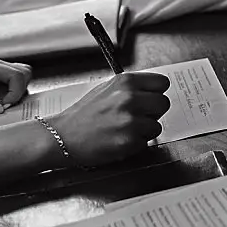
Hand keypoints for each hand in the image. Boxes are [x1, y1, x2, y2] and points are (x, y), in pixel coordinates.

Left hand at [0, 57, 32, 115]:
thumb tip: (0, 109)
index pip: (17, 75)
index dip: (16, 93)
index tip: (5, 106)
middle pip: (23, 72)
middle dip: (20, 91)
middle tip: (6, 105)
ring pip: (19, 76)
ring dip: (15, 92)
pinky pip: (10, 82)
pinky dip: (9, 93)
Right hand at [50, 72, 170, 166]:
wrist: (62, 136)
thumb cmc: (83, 115)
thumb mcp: (106, 89)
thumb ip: (131, 88)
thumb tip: (151, 91)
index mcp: (125, 82)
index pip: (162, 83)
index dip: (156, 93)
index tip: (151, 99)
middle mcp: (130, 97)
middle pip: (164, 104)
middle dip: (153, 113)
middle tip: (138, 118)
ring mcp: (130, 119)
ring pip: (157, 126)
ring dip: (145, 131)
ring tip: (125, 130)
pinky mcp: (129, 140)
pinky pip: (146, 142)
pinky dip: (136, 144)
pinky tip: (120, 140)